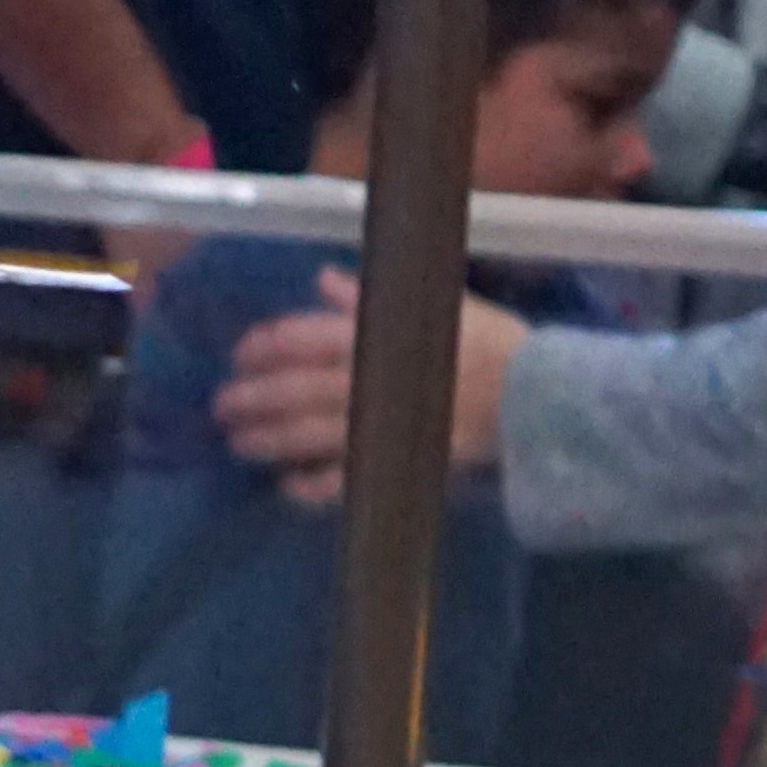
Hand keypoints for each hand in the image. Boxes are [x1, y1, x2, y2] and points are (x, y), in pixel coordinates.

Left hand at [217, 269, 526, 509]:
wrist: (546, 397)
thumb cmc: (492, 344)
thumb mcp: (436, 306)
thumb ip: (370, 299)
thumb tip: (323, 279)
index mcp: (384, 333)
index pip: (307, 336)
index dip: (267, 345)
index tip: (242, 353)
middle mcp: (377, 377)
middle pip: (298, 387)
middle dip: (255, 397)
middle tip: (221, 406)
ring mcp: (388, 423)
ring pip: (312, 433)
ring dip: (270, 439)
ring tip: (239, 443)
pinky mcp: (403, 461)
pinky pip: (348, 480)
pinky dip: (314, 486)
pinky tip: (287, 487)